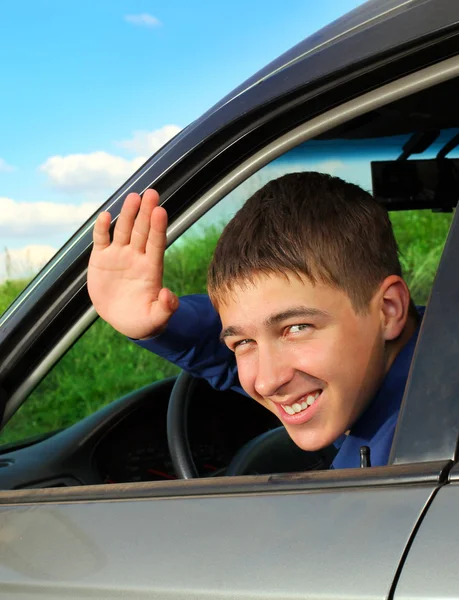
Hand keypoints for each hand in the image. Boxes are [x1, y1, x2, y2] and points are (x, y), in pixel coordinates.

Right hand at [88, 189, 177, 338]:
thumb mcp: (155, 319)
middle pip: (142, 231)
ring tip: (133, 196)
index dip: (158, 228)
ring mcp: (119, 256)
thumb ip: (165, 308)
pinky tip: (105, 216)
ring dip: (128, 214)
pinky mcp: (101, 259)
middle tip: (151, 194)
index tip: (161, 212)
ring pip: (124, 230)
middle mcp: (136, 257)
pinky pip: (102, 240)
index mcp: (151, 269)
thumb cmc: (143, 320)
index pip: (156, 244)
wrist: (122, 319)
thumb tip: (169, 295)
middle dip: (146, 213)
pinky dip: (102, 229)